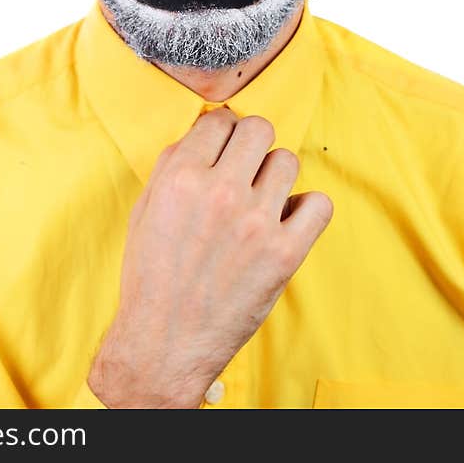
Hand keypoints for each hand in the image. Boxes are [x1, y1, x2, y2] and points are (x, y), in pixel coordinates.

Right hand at [88, 107, 333, 407]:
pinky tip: (287, 220)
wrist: (165, 342)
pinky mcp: (285, 253)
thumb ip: (171, 166)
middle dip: (252, 142)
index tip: (224, 145)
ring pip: (288, 161)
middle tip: (246, 166)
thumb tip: (202, 135)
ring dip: (276, 175)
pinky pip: (319, 204)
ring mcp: (256, 222)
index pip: (220, 120)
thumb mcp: (144, 210)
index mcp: (181, 178)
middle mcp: (220, 192)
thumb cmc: (151, 277)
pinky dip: (307, 209)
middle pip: (259, 129)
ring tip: (262, 198)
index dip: (222, 130)